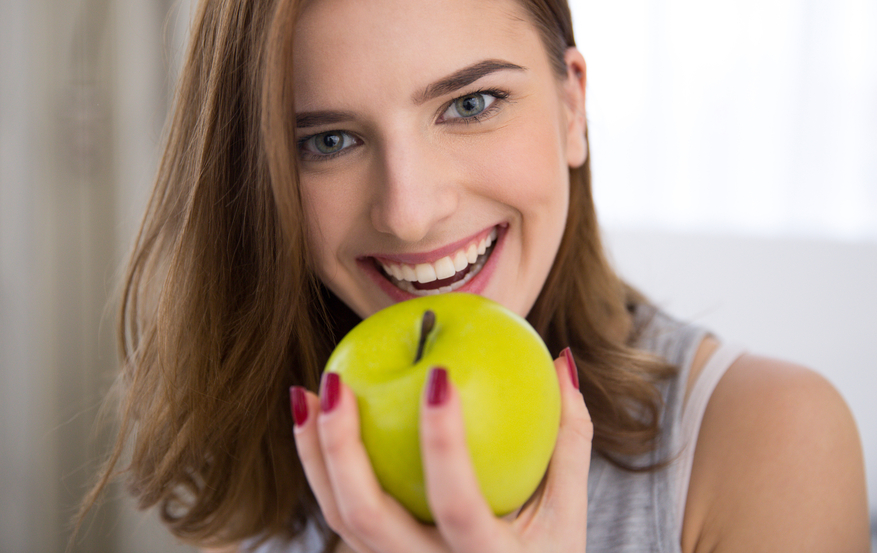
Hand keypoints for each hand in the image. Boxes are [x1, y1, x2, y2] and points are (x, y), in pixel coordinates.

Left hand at [291, 348, 592, 552]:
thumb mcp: (567, 514)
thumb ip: (569, 439)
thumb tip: (560, 358)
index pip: (456, 505)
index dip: (443, 443)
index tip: (438, 374)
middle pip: (367, 516)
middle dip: (341, 447)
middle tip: (336, 383)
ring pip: (339, 518)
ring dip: (314, 453)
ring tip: (307, 392)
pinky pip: (339, 514)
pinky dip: (319, 466)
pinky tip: (315, 418)